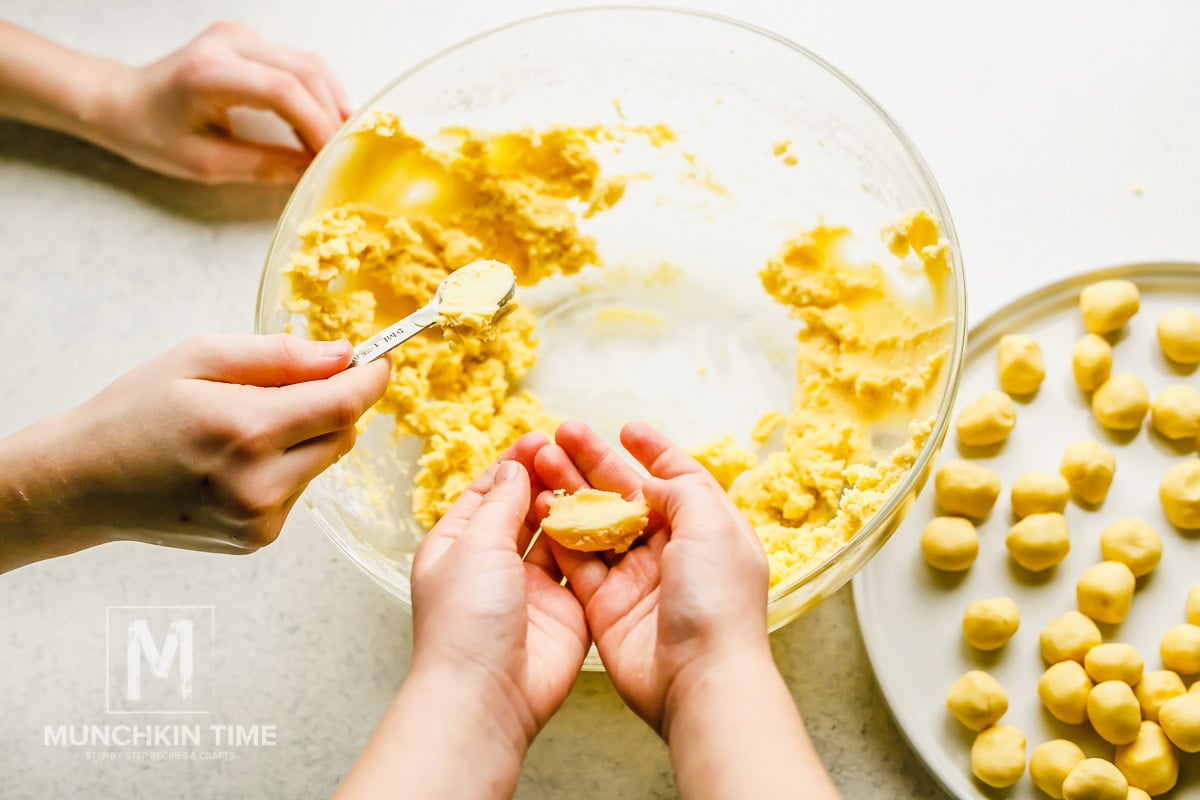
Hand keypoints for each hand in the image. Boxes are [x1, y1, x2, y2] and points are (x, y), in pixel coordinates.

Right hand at [0, 333, 387, 570]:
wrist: (83, 483)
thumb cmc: (135, 412)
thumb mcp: (200, 358)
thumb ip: (280, 357)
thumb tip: (343, 356)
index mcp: (247, 431)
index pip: (342, 406)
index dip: (370, 380)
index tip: (380, 360)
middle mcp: (260, 484)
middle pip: (341, 435)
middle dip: (332, 404)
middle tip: (294, 385)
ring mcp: (259, 519)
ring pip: (322, 463)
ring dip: (304, 438)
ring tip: (244, 427)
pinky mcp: (257, 539)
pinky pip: (297, 490)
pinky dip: (283, 469)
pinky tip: (236, 463)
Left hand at [95, 21, 349, 182]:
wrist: (122, 99)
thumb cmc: (152, 133)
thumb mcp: (204, 163)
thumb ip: (261, 166)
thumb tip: (309, 169)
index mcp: (210, 72)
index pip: (283, 90)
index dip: (316, 124)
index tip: (330, 156)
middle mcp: (228, 43)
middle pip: (304, 71)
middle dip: (331, 115)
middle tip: (342, 153)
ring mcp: (240, 36)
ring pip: (308, 63)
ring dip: (331, 102)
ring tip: (337, 139)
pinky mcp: (248, 40)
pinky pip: (298, 62)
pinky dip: (318, 92)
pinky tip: (323, 120)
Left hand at [335, 435, 590, 799]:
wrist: (488, 694)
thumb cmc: (465, 620)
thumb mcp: (475, 545)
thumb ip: (500, 503)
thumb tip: (515, 468)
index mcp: (457, 546)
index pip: (487, 494)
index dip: (513, 465)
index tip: (540, 438)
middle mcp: (494, 565)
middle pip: (524, 511)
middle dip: (545, 480)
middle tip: (573, 450)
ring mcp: (531, 588)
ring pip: (557, 536)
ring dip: (572, 507)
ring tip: (594, 476)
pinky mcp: (566, 610)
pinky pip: (583, 568)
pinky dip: (594, 543)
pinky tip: (609, 515)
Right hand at [533, 420, 770, 732]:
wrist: (699, 679)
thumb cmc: (717, 600)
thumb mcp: (713, 528)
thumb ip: (683, 491)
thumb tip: (653, 481)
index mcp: (707, 530)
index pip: (679, 479)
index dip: (654, 452)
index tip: (626, 428)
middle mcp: (672, 551)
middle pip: (627, 494)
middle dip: (596, 461)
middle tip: (563, 431)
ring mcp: (636, 578)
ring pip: (597, 522)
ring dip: (570, 488)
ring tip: (541, 457)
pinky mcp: (605, 604)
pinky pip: (577, 560)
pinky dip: (558, 531)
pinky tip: (538, 503)